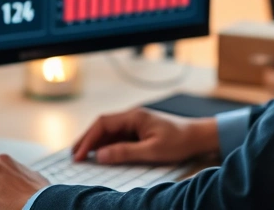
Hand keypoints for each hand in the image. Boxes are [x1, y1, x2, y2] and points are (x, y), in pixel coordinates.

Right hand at [72, 107, 218, 164]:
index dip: (88, 139)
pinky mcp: (140, 131)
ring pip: (109, 131)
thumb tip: (100, 156)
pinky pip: (118, 136)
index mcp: (134, 116)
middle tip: (74, 155)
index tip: (79, 155)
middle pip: (102, 126)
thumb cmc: (179, 141)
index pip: (102, 124)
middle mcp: (132, 117)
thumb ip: (125, 152)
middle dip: (87, 140)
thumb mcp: (152, 150)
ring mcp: (136, 123)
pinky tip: (102, 155)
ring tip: (82, 156)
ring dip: (95, 143)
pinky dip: (107, 145)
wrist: (199, 137)